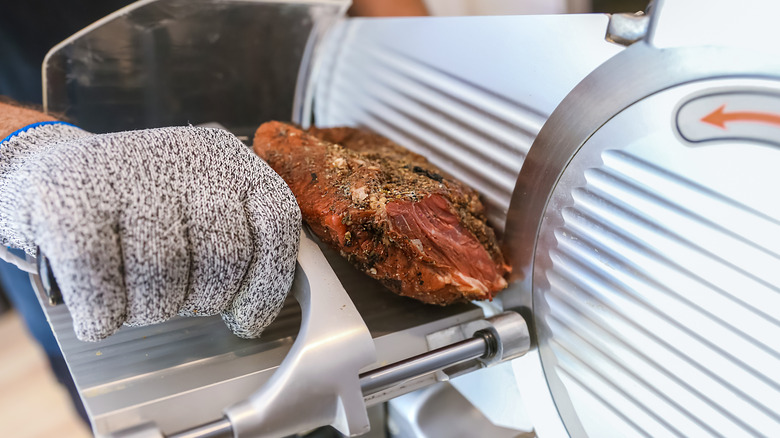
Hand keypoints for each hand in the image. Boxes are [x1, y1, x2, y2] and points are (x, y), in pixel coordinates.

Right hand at [0, 109, 300, 340]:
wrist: (48, 175)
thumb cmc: (137, 208)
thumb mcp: (199, 206)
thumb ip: (236, 239)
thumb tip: (253, 309)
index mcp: (230, 160)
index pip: (276, 222)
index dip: (268, 284)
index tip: (246, 319)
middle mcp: (187, 156)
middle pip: (224, 255)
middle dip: (201, 299)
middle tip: (175, 300)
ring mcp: (127, 171)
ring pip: (164, 272)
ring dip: (149, 310)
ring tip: (135, 298)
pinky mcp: (70, 197)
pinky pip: (102, 281)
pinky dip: (104, 313)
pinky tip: (101, 310)